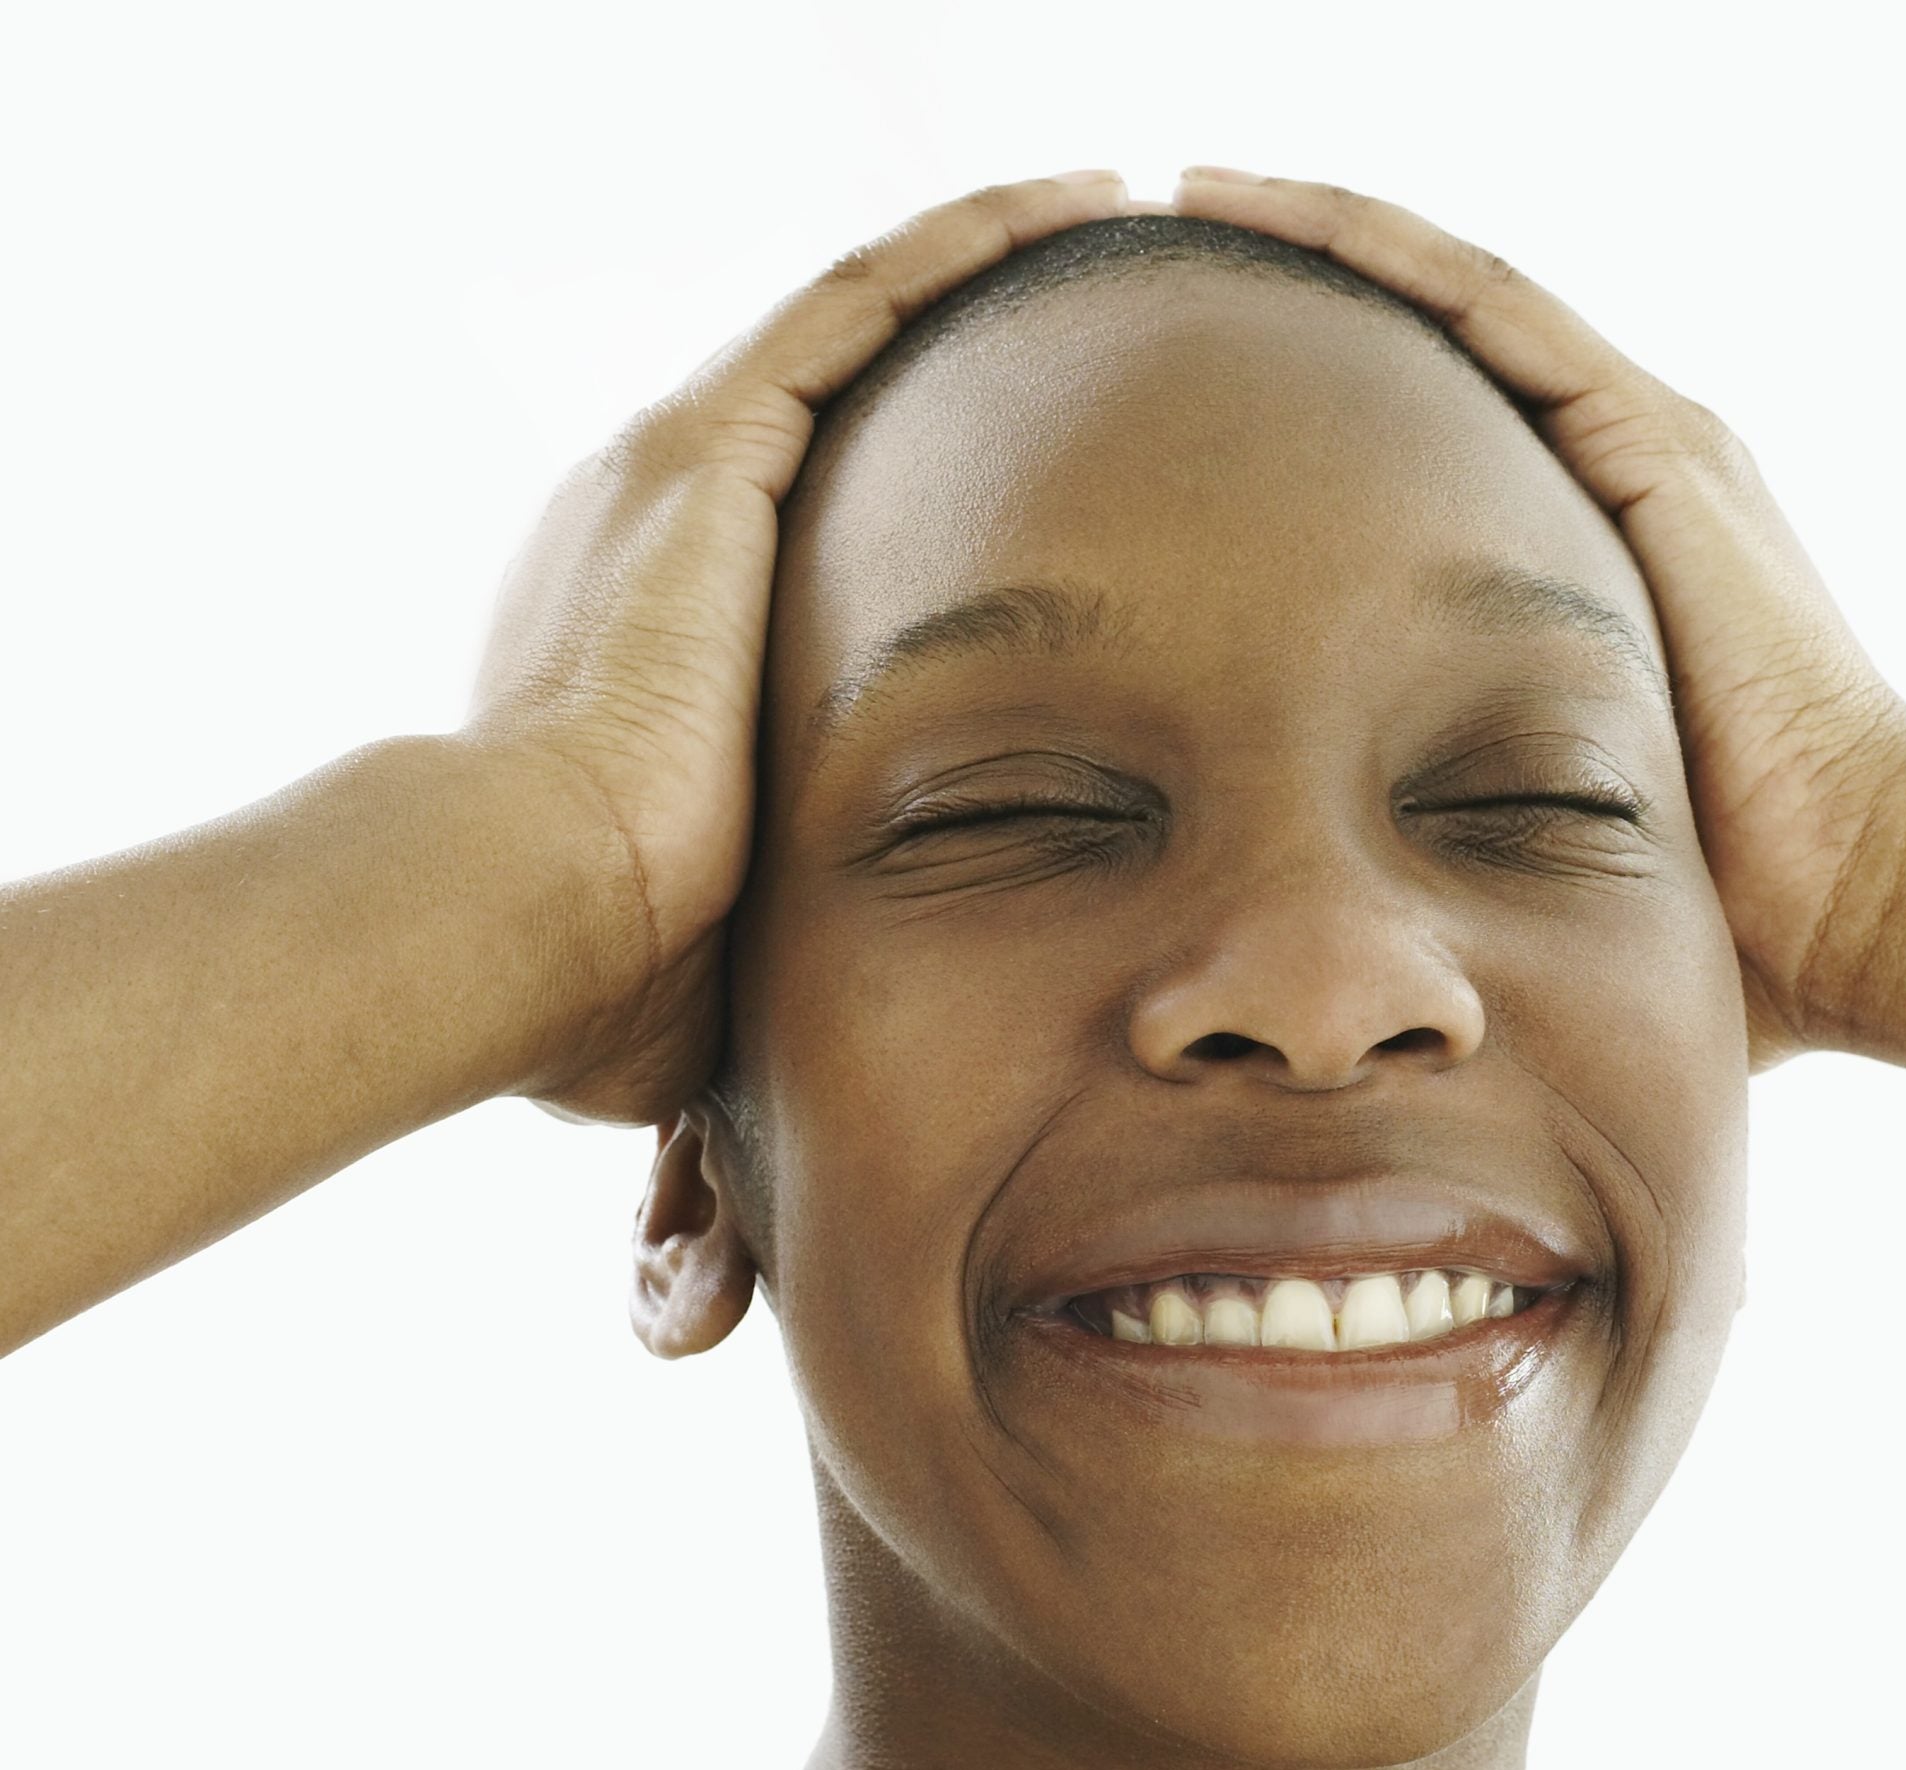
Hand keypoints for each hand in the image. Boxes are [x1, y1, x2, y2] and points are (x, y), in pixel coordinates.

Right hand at [462, 169, 1132, 1123]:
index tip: (1004, 488)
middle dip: (954, 361)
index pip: (787, 529)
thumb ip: (750, 977)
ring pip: (856, 321)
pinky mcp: (714, 446)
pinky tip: (1069, 204)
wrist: (523, 914)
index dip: (893, 490)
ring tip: (1100, 216)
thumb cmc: (601, 972)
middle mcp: (655, 523)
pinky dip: (962, 245)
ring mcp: (678, 473)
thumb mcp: (705, 957)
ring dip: (975, 264)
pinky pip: (861, 301)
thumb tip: (750, 1147)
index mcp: (652, 634)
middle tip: (1085, 336)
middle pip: (829, 405)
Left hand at [1169, 168, 1905, 1072]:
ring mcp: (1644, 441)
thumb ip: (1456, 809)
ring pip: (1455, 290)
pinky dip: (1392, 256)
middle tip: (1160, 234)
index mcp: (1593, 538)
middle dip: (1303, 271)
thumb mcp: (1543, 819)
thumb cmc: (1721, 894)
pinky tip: (1289, 214)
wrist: (1858, 888)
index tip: (1183, 356)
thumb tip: (1336, 888)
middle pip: (1434, 327)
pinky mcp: (1655, 447)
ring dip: (1325, 231)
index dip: (1315, 366)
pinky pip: (1502, 312)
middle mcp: (1620, 461)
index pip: (1432, 410)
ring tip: (1191, 189)